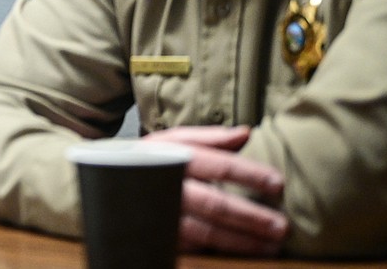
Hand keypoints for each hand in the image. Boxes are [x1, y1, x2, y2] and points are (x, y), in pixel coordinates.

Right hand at [143, 125, 288, 255]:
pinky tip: (245, 253)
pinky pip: (195, 246)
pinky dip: (222, 251)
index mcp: (173, 157)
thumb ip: (209, 137)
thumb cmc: (147, 159)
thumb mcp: (171, 140)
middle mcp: (167, 186)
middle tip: (282, 226)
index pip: (218, 165)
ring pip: (207, 232)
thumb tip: (247, 133)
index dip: (250, 174)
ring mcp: (162, 215)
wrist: (104, 182)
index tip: (278, 184)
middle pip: (215, 204)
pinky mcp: (160, 235)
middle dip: (251, 216)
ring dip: (243, 241)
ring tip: (272, 245)